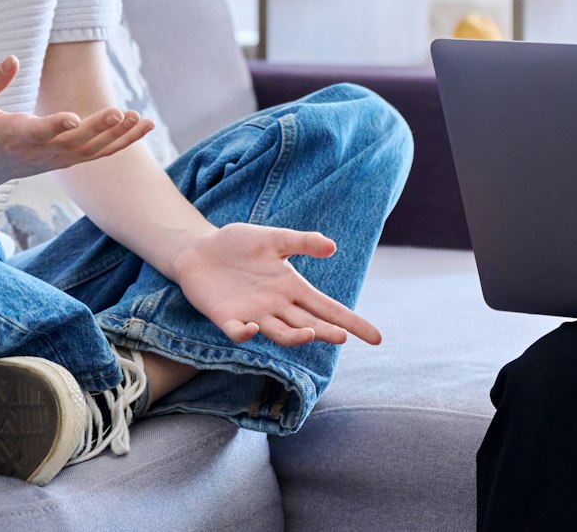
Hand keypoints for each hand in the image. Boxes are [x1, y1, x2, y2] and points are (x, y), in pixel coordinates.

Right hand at [0, 55, 154, 194]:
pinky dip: (123, 142)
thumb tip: (12, 58)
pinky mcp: (66, 160)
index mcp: (14, 137)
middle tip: (121, 112)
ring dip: (118, 137)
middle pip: (74, 143)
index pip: (37, 133)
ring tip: (142, 119)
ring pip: (92, 152)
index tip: (72, 117)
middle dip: (99, 129)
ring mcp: (55, 159)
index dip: (54, 126)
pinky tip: (144, 127)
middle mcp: (39, 152)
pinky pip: (99, 154)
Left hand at [172, 223, 382, 349]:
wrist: (199, 249)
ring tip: (310, 333)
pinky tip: (252, 328)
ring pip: (280, 332)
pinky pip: (238, 331)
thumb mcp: (274, 238)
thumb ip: (302, 242)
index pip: (328, 308)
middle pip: (309, 323)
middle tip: (342, 337)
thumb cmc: (239, 244)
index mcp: (291, 287)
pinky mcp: (227, 318)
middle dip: (327, 332)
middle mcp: (277, 306)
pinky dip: (244, 333)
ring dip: (294, 336)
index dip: (352, 322)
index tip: (377, 337)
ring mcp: (253, 314)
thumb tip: (333, 247)